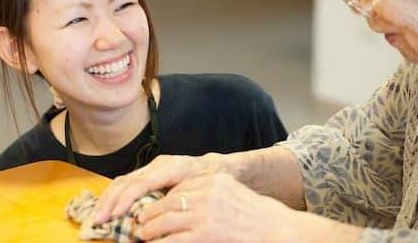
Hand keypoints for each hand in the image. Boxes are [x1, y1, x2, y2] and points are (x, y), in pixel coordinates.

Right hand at [93, 153, 223, 223]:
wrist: (215, 167)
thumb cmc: (211, 181)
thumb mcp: (201, 191)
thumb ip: (179, 201)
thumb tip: (158, 218)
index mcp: (171, 167)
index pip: (142, 182)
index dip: (126, 199)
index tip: (114, 216)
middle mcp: (158, 165)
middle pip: (127, 180)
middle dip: (110, 201)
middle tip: (98, 220)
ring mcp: (151, 167)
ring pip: (123, 180)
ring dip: (107, 199)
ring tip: (96, 217)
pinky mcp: (148, 172)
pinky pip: (126, 182)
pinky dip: (113, 196)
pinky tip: (105, 209)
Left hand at [135, 172, 300, 242]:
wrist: (277, 230)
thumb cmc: (256, 215)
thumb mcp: (232, 192)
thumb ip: (210, 191)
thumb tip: (181, 201)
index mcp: (213, 180)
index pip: (179, 187)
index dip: (161, 198)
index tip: (151, 204)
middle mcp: (207, 192)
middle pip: (169, 201)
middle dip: (150, 212)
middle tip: (139, 220)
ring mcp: (206, 212)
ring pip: (166, 219)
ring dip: (150, 228)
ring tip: (142, 234)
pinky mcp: (206, 233)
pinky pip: (174, 239)